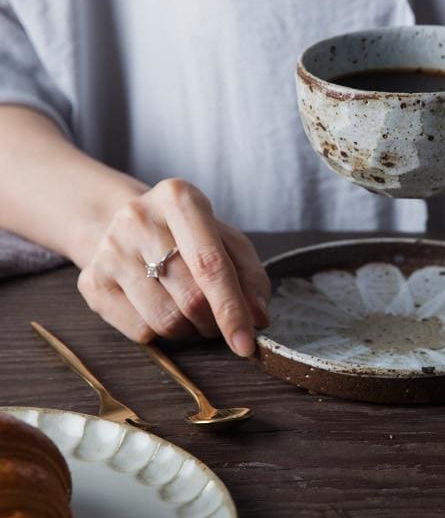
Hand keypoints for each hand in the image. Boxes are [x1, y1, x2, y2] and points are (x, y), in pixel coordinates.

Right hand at [77, 178, 270, 355]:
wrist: (125, 224)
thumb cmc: (188, 236)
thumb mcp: (226, 241)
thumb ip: (249, 276)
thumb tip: (257, 318)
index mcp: (179, 198)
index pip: (210, 264)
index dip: (232, 308)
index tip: (246, 342)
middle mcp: (139, 219)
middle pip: (191, 297)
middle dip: (214, 321)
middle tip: (218, 320)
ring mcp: (110, 249)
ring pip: (166, 320)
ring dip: (189, 329)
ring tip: (190, 309)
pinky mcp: (91, 281)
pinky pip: (140, 331)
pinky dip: (162, 333)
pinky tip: (162, 307)